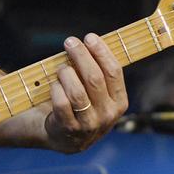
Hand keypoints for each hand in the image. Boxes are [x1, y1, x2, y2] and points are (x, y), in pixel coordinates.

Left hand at [44, 33, 127, 152]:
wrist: (61, 136)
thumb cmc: (79, 105)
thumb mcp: (96, 94)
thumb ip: (97, 72)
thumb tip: (89, 42)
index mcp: (119, 103)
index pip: (114, 72)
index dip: (101, 52)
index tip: (89, 37)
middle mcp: (107, 115)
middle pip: (94, 78)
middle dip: (81, 56)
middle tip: (70, 42)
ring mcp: (89, 124)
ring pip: (77, 92)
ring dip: (66, 73)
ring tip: (61, 67)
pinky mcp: (69, 129)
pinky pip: (61, 103)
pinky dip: (56, 89)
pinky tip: (54, 84)